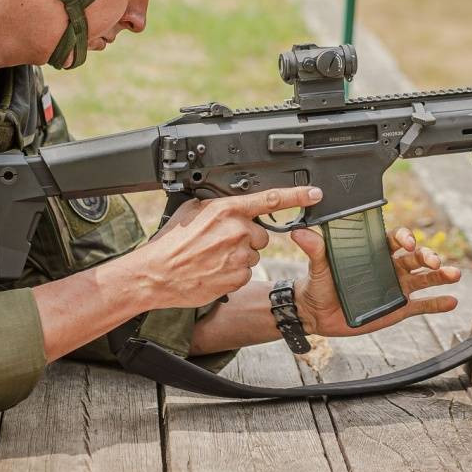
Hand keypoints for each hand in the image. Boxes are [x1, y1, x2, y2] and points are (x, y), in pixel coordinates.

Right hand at [137, 186, 322, 308]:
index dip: (297, 196)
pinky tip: (214, 271)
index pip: (270, 199)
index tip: (315, 194)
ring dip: (239, 256)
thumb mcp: (192, 211)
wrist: (156, 274)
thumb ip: (218, 205)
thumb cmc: (170, 243)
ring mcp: (238, 256)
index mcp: (227, 210)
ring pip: (253, 254)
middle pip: (260, 234)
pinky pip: (245, 272)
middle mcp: (237, 231)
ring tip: (212, 258)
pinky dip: (233, 273)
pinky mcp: (237, 278)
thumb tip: (232, 204)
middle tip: (219, 242)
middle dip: (246, 237)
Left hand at [289, 225, 460, 336]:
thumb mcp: (319, 266)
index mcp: (373, 251)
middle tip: (435, 260)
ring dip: (440, 275)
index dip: (404, 238)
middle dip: (427, 256)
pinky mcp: (399, 308)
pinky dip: (437, 303)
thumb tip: (300, 232)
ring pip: (423, 278)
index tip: (408, 242)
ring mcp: (396, 287)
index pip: (394, 240)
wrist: (316, 312)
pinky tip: (452, 301)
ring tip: (454, 274)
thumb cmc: (319, 283)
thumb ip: (316, 249)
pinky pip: (422, 305)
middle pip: (414, 257)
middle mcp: (389, 266)